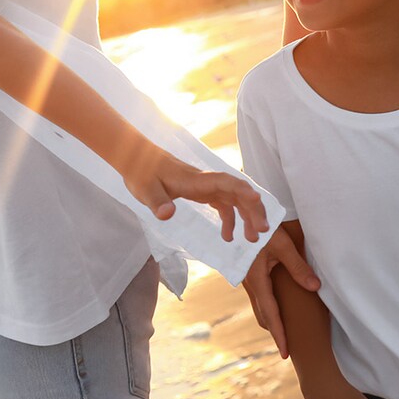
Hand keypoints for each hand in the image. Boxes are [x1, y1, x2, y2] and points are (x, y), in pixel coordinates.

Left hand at [129, 155, 267, 240]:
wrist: (136, 159)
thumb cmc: (141, 172)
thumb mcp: (145, 190)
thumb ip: (156, 202)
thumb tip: (166, 215)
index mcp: (195, 180)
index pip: (225, 182)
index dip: (242, 190)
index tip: (257, 200)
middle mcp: (205, 182)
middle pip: (237, 192)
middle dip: (253, 209)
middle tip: (261, 232)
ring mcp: (205, 187)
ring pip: (234, 199)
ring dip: (247, 216)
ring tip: (252, 239)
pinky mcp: (201, 192)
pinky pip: (223, 204)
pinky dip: (230, 219)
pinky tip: (228, 236)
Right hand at [242, 227, 319, 358]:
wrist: (241, 213)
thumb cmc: (262, 228)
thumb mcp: (282, 246)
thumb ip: (298, 267)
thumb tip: (315, 287)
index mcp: (257, 279)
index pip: (270, 314)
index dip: (279, 334)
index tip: (285, 353)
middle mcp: (249, 283)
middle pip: (262, 315)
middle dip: (275, 331)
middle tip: (286, 348)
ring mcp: (247, 278)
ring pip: (259, 306)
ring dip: (270, 320)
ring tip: (283, 331)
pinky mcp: (248, 272)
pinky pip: (259, 296)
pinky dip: (267, 307)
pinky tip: (275, 307)